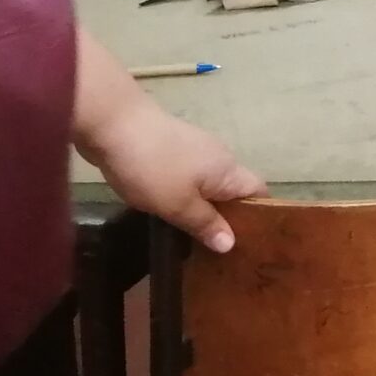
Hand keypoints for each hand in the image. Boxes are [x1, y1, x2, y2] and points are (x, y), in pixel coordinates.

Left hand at [78, 100, 265, 254]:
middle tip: (218, 251)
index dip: (260, 215)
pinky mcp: (172, 149)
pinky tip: (169, 211)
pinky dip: (186, 195)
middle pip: (234, 190)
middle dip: (228, 217)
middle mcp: (219, 157)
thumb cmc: (153, 167)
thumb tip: (231, 244)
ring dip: (204, 207)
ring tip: (193, 238)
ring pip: (209, 184)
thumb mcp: (179, 205)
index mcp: (228, 170)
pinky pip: (189, 178)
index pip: (259, 192)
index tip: (250, 243)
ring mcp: (195, 150)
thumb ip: (206, 224)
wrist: (115, 124)